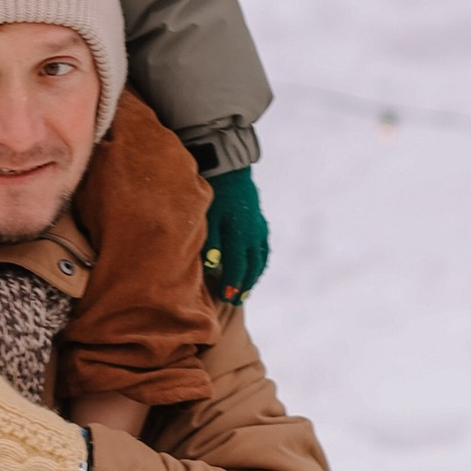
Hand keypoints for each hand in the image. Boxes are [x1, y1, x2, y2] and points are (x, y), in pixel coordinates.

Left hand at [202, 170, 268, 299]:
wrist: (229, 169)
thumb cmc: (213, 193)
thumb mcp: (207, 216)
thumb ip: (210, 242)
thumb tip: (214, 266)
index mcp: (238, 234)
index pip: (236, 266)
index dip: (232, 283)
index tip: (226, 298)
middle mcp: (252, 234)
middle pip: (251, 267)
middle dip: (244, 285)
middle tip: (237, 301)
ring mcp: (258, 228)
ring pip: (260, 259)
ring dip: (254, 276)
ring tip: (246, 290)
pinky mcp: (260, 223)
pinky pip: (263, 248)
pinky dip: (259, 262)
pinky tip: (254, 269)